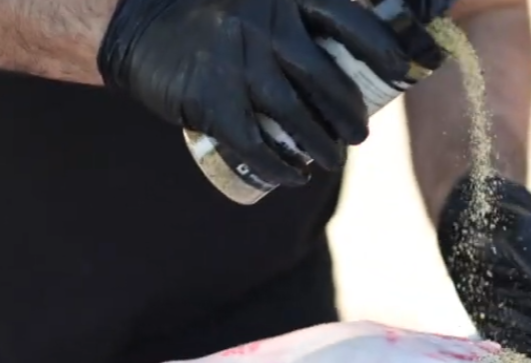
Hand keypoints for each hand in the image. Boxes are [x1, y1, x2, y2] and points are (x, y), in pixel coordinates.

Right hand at [97, 0, 415, 187]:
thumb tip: (345, 44)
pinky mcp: (210, 101)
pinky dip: (279, 168)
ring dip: (322, 147)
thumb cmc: (205, 9)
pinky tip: (294, 177)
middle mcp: (265, 27)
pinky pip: (256, 145)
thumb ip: (297, 11)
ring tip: (332, 159)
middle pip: (328, 80)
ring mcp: (237, 65)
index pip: (350, 22)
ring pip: (297, 118)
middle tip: (358, 135)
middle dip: (350, 115)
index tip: (397, 71)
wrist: (133, 24)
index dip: (379, 50)